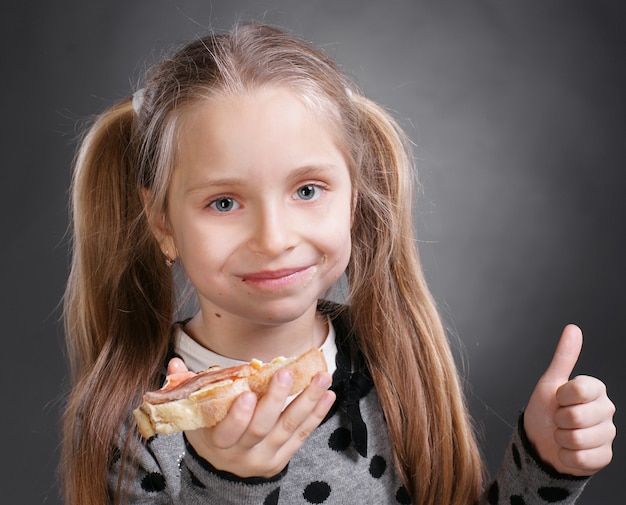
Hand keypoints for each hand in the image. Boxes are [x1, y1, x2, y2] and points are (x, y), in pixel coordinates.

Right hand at [176, 359, 334, 477]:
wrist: (223, 469)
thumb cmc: (208, 431)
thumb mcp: (193, 416)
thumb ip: (187, 388)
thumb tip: (175, 363)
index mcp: (217, 442)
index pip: (228, 431)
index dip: (238, 415)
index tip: (247, 393)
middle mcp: (243, 454)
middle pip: (261, 428)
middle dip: (275, 400)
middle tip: (286, 374)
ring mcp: (265, 457)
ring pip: (288, 428)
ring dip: (307, 401)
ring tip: (322, 378)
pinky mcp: (282, 458)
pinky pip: (302, 436)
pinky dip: (316, 415)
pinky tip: (328, 395)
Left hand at [524, 325, 615, 475]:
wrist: (540, 442)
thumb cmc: (545, 409)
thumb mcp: (550, 382)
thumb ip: (564, 357)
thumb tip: (573, 328)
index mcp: (595, 389)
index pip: (579, 389)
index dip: (561, 396)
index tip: (557, 399)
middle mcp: (606, 410)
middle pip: (576, 416)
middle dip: (558, 419)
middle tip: (557, 419)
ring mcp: (607, 434)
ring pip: (578, 439)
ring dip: (561, 439)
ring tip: (561, 434)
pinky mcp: (604, 457)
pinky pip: (581, 458)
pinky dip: (566, 455)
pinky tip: (566, 450)